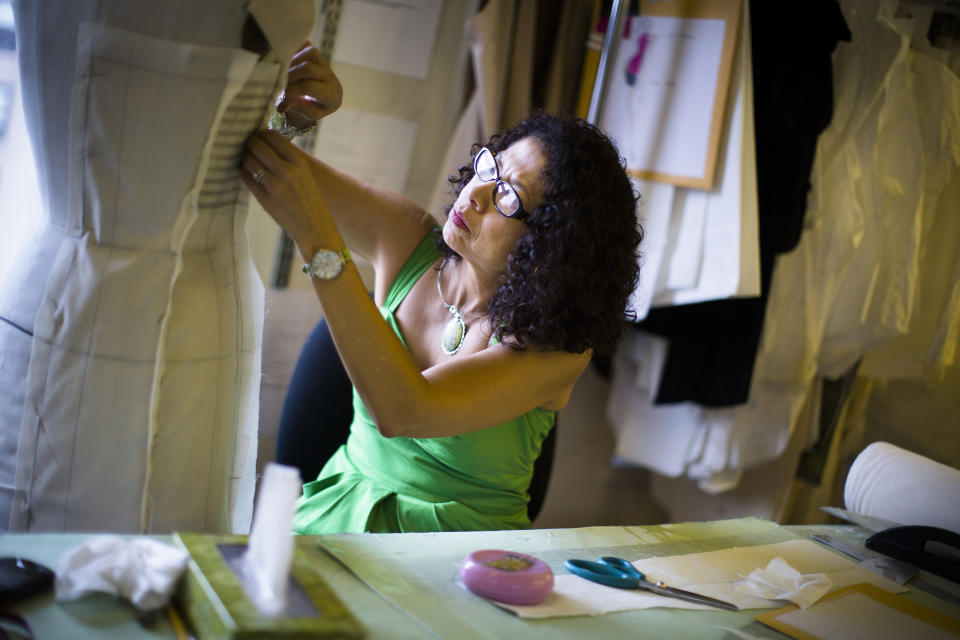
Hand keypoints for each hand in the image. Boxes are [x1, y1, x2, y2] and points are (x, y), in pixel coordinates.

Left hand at [241, 130, 335, 250]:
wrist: (315, 229)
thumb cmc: (311, 200)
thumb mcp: (305, 174)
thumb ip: (288, 158)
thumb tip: (265, 139)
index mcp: (300, 163)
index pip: (272, 136)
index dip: (262, 133)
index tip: (259, 136)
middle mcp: (287, 172)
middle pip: (257, 145)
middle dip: (250, 142)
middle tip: (248, 144)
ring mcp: (274, 186)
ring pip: (248, 160)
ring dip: (245, 156)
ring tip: (246, 156)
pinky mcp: (265, 200)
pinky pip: (246, 177)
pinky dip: (243, 170)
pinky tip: (246, 170)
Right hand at [276, 42, 342, 129]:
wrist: (320, 103)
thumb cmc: (312, 109)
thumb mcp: (307, 115)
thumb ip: (298, 108)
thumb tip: (284, 101)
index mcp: (331, 95)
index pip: (308, 87)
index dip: (290, 92)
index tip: (281, 103)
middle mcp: (331, 78)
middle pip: (307, 68)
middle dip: (290, 76)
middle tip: (282, 86)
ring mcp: (326, 65)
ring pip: (310, 52)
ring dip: (294, 62)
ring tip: (286, 75)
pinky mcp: (319, 56)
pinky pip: (307, 46)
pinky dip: (296, 51)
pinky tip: (288, 63)